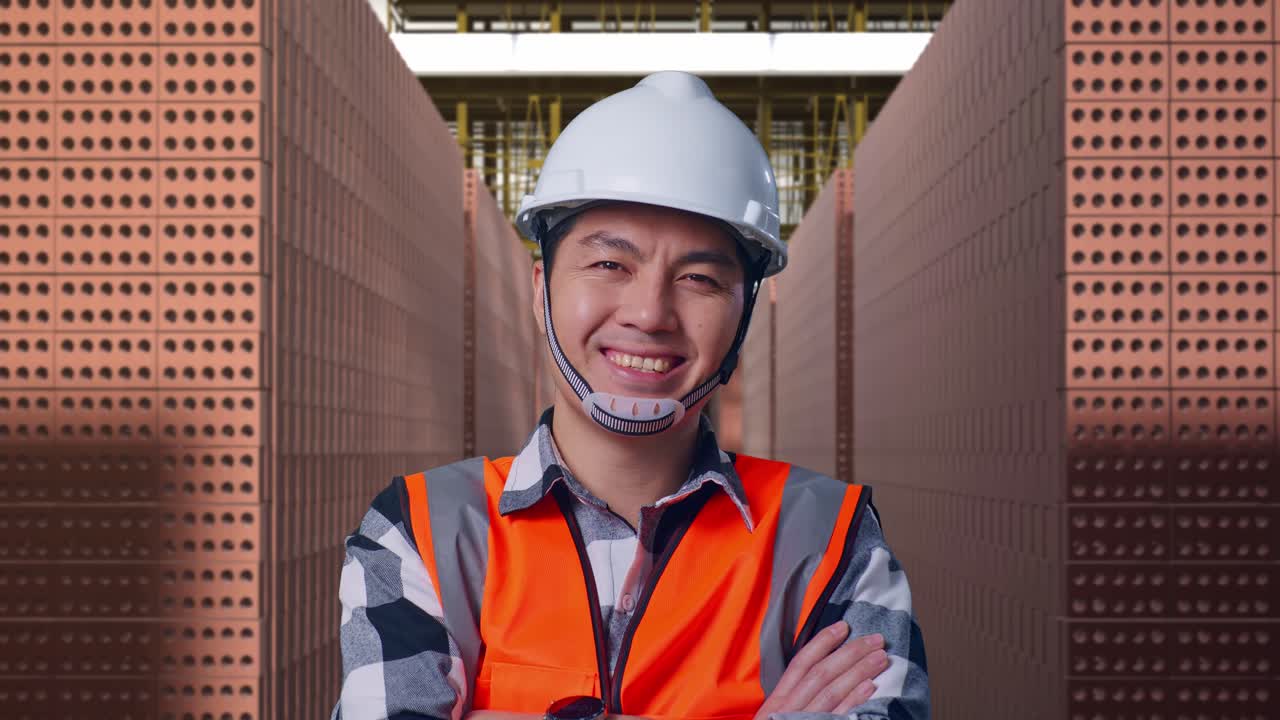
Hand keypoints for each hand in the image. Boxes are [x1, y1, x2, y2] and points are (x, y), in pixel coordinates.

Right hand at [752, 622, 888, 719]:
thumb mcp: (775, 717)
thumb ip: (793, 698)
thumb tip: (822, 674)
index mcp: (777, 701)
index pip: (801, 663)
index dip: (823, 643)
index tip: (843, 627)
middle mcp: (788, 709)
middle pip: (821, 673)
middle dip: (850, 652)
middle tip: (875, 639)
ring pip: (832, 690)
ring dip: (858, 671)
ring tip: (880, 658)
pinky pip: (838, 715)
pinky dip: (854, 699)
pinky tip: (870, 687)